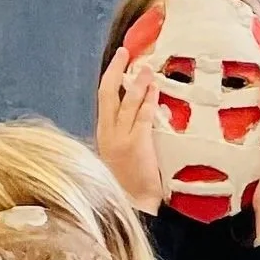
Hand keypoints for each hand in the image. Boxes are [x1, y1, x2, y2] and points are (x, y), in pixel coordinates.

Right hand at [93, 44, 164, 213]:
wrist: (134, 207)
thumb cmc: (132, 184)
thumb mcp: (122, 157)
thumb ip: (127, 136)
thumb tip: (139, 115)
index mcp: (103, 134)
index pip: (104, 100)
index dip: (111, 79)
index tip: (118, 63)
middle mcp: (107, 133)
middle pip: (107, 94)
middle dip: (115, 70)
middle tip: (125, 52)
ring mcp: (120, 139)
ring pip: (125, 102)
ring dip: (136, 82)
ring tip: (146, 67)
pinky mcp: (136, 146)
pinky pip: (141, 118)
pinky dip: (148, 101)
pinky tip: (155, 89)